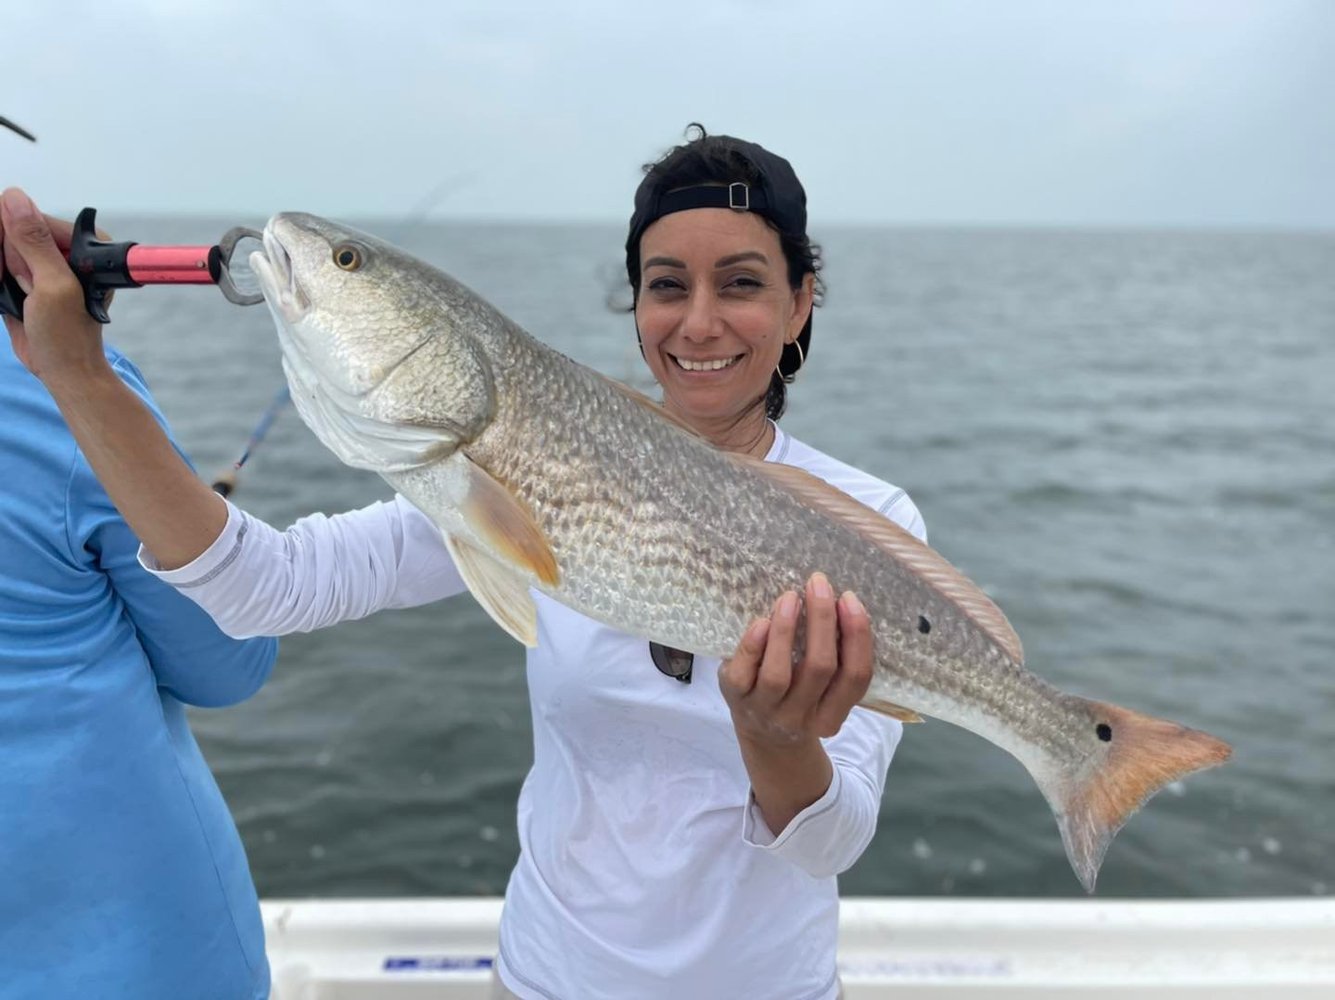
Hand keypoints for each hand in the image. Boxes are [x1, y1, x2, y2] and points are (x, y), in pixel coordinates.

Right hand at [1, 187, 106, 381]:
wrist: (61, 369)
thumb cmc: (67, 334)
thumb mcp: (52, 286)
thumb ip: (34, 242)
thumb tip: (15, 198)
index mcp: (84, 242)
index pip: (28, 216)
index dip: (13, 242)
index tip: (23, 273)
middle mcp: (65, 248)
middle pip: (9, 230)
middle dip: (7, 261)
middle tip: (27, 290)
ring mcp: (43, 262)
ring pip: (0, 248)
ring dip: (1, 273)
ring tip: (21, 300)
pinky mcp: (26, 277)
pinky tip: (11, 300)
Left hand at [719, 572, 873, 748]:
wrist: (764, 737)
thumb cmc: (801, 699)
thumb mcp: (826, 693)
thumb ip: (837, 660)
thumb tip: (838, 601)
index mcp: (832, 715)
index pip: (855, 677)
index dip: (857, 636)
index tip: (849, 598)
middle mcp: (801, 717)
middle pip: (819, 668)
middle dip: (822, 620)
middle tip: (818, 583)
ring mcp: (765, 710)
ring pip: (779, 674)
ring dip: (786, 630)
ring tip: (790, 597)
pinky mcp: (734, 699)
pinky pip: (743, 674)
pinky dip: (753, 646)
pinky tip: (762, 620)